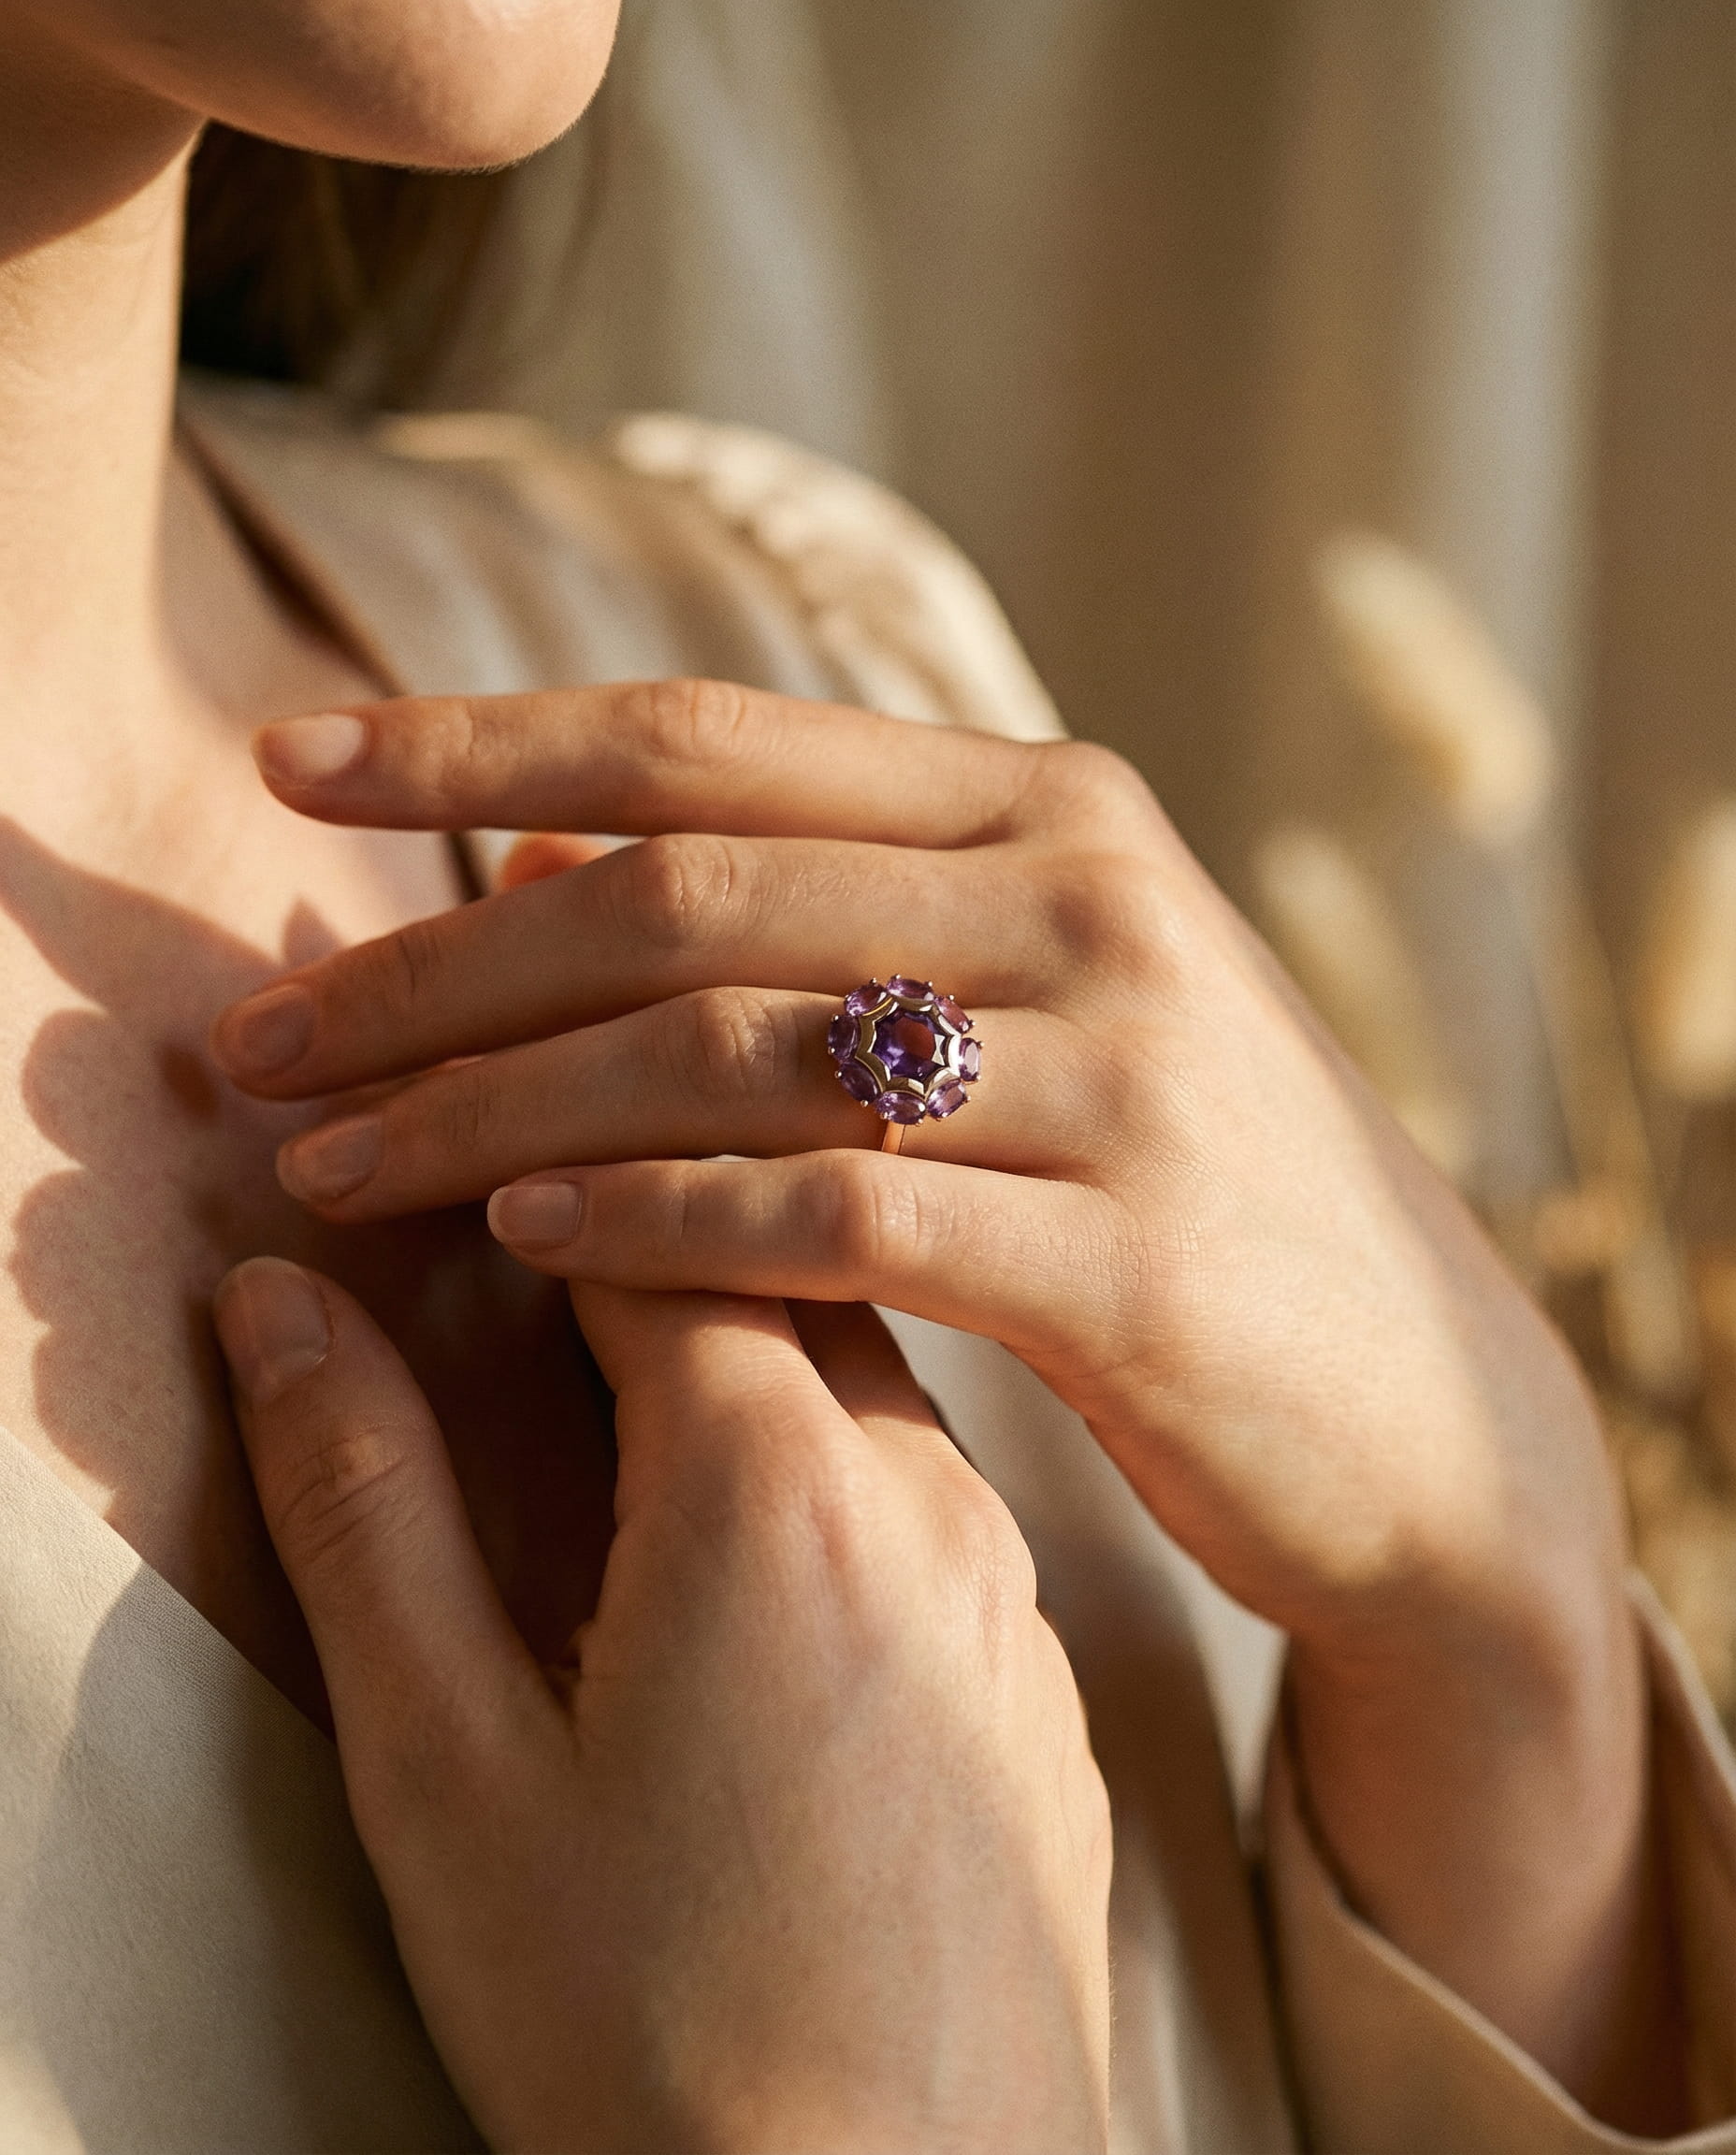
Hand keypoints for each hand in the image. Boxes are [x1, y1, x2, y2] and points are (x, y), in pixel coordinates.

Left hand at [212, 683, 1670, 2119]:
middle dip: (430, 971)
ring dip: (494, 1114)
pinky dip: (656, 1228)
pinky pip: (833, 1217)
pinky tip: (526, 1248)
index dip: (473, 743)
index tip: (285, 763)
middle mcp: (1091, 899)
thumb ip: (835, 914)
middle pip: (679, 897)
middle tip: (259, 1045)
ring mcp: (1125, 1074)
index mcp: (1052, 804)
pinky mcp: (1135, 1261)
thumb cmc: (1181, 1188)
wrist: (1420, 1399)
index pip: (708, 741)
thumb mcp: (1045, 999)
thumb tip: (537, 864)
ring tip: (337, 1165)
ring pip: (730, 1054)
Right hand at [213, 1258, 1111, 2154]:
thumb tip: (284, 1308)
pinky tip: (762, 1566)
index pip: (656, 1230)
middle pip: (782, 1276)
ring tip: (626, 1399)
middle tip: (527, 1266)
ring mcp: (1009, 1592)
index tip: (452, 1199)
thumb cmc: (647, 2028)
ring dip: (750, 1351)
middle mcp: (926, 1501)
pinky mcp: (1042, 1684)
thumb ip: (361, 1504)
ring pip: (871, 1384)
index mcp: (769, 1487)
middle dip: (648, 1243)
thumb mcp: (444, 1767)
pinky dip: (836, 1471)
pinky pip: (938, 1506)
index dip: (540, 1191)